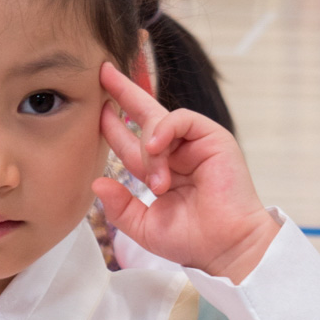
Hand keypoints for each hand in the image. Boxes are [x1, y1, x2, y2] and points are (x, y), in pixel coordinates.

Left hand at [93, 61, 277, 282]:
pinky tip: (156, 146)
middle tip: (103, 72)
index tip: (94, 108)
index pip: (129, 142)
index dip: (111, 125)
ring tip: (158, 182)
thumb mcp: (143, 226)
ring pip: (158, 122)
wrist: (224, 248)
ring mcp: (194, 144)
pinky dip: (165, 129)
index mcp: (158, 171)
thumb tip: (97, 181)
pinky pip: (182, 119)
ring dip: (150, 150)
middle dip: (123, 92)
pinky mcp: (212, 138)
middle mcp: (175, 153)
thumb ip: (119, 206)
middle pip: (144, 115)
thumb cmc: (191, 240)